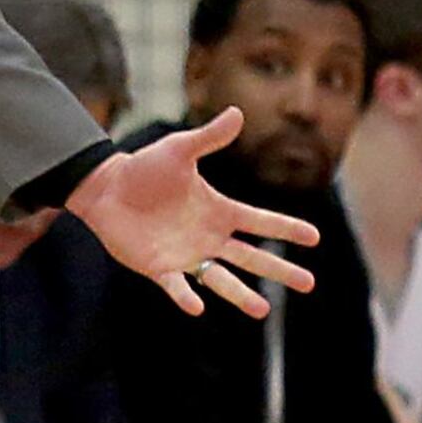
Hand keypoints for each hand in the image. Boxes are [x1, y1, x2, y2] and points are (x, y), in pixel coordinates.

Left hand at [67, 108, 318, 317]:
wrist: (107, 189)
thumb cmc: (145, 168)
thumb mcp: (179, 150)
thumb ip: (209, 138)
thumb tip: (237, 112)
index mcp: (219, 210)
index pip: (260, 221)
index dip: (286, 229)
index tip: (314, 238)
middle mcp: (209, 237)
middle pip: (251, 257)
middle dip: (279, 271)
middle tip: (309, 284)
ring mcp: (186, 255)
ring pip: (221, 279)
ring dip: (242, 294)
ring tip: (263, 310)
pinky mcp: (160, 268)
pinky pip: (177, 286)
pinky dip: (186, 296)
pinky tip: (198, 307)